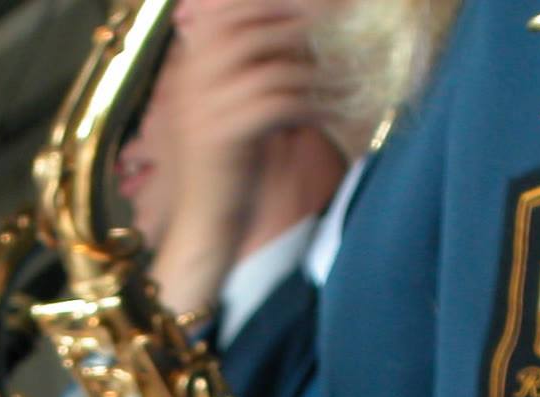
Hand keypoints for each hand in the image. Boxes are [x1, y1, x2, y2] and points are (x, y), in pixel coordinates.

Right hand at [147, 0, 321, 314]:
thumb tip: (302, 39)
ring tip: (348, 75)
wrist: (204, 230)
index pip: (228, 12)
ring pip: (270, 64)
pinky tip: (336, 110)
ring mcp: (203, 107)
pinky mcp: (223, 136)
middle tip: (340, 23)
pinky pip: (279, 102)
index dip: (272, 3)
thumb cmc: (229, 176)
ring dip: (316, 68)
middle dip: (299, 21)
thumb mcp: (238, 115)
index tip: (316, 5)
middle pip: (248, 25)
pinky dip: (314, 102)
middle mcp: (191, 81)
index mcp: (191, 69)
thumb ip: (258, 76)